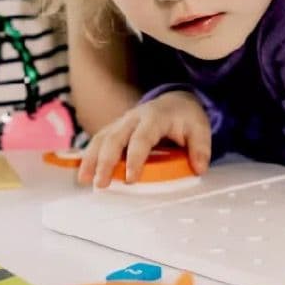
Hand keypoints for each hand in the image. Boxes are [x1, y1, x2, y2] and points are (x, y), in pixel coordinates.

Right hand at [79, 90, 210, 188]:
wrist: (174, 100)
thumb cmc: (185, 118)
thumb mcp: (200, 128)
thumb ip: (201, 148)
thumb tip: (199, 168)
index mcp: (154, 117)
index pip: (141, 138)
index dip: (135, 159)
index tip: (130, 179)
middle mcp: (133, 118)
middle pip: (114, 138)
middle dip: (105, 161)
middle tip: (101, 183)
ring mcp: (121, 122)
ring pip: (101, 138)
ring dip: (90, 158)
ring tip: (84, 179)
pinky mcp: (115, 128)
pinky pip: (98, 140)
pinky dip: (89, 155)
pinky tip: (83, 172)